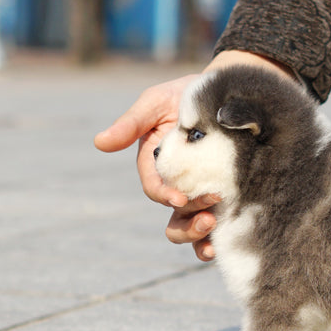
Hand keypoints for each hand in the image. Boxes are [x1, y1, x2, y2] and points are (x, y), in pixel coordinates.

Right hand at [94, 50, 293, 258]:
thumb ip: (131, 124)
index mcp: (157, 166)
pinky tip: (228, 240)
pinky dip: (222, 236)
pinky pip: (224, 221)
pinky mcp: (230, 192)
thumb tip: (100, 143)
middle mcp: (179, 185)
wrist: (226, 90)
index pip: (156, 189)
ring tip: (216, 227)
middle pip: (175, 217)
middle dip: (188, 224)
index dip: (165, 196)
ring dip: (202, 235)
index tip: (180, 199)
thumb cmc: (184, 94)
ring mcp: (203, 191)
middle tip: (208, 217)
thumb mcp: (156, 103)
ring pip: (195, 226)